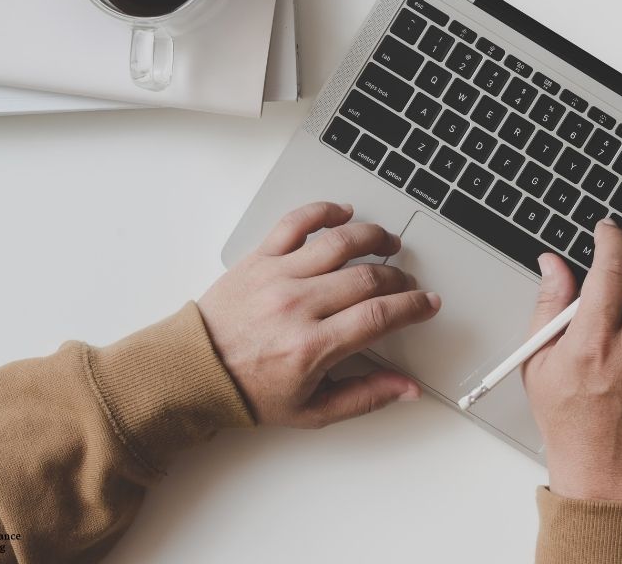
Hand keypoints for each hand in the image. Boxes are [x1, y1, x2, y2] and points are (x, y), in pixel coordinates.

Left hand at [198, 202, 439, 427]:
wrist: (194, 371)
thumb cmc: (249, 391)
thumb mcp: (312, 410)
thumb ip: (365, 397)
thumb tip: (407, 389)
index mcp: (311, 347)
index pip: (378, 316)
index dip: (413, 307)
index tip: (427, 303)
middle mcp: (296, 306)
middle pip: (367, 277)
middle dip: (398, 278)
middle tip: (406, 284)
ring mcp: (277, 276)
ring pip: (339, 242)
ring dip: (373, 237)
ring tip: (388, 243)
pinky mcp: (259, 257)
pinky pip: (296, 222)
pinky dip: (324, 211)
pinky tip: (344, 214)